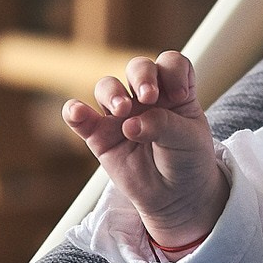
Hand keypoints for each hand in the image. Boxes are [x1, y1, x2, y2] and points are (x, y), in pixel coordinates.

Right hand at [62, 51, 227, 251]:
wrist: (176, 198)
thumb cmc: (187, 161)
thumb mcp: (188, 141)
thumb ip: (163, 125)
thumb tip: (128, 124)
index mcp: (174, 91)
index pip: (170, 63)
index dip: (173, 71)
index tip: (179, 95)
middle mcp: (146, 97)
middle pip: (137, 67)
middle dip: (141, 76)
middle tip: (148, 97)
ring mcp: (121, 115)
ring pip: (107, 87)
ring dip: (112, 92)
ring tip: (123, 111)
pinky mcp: (100, 135)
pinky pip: (80, 118)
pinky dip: (74, 111)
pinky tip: (77, 112)